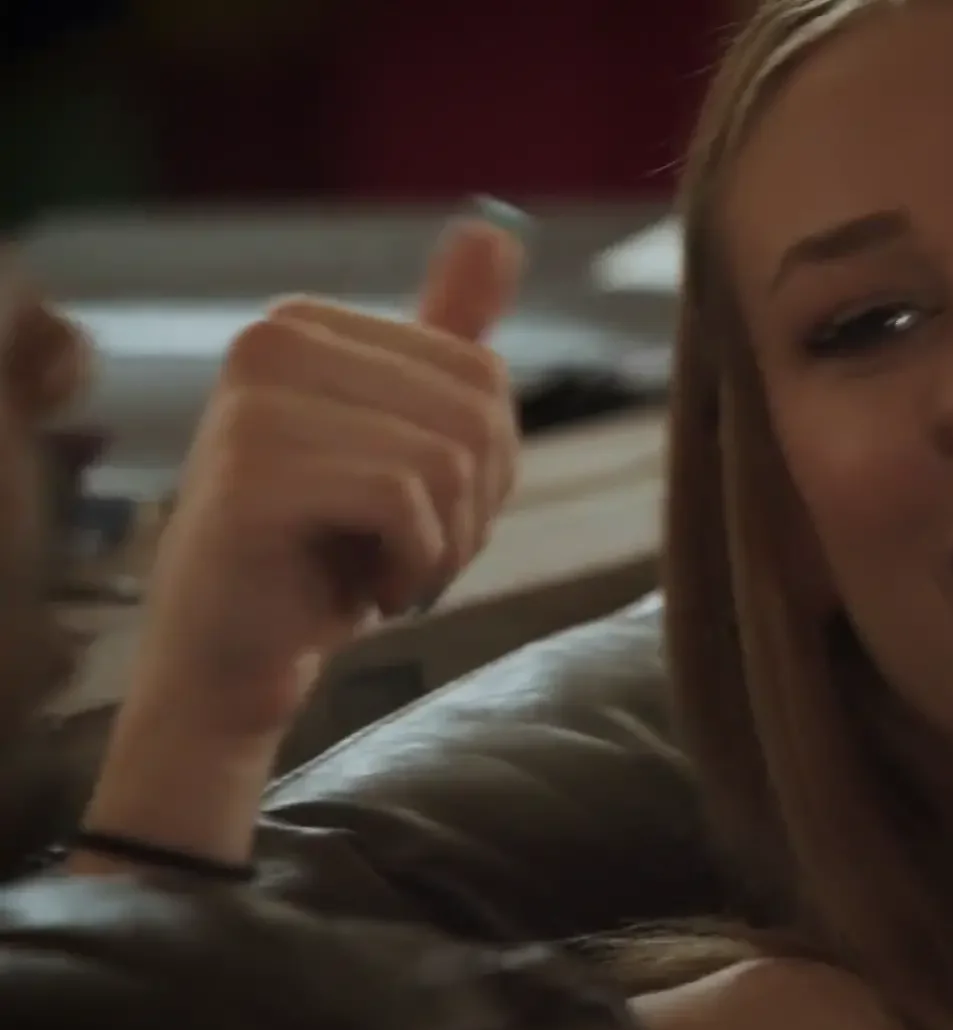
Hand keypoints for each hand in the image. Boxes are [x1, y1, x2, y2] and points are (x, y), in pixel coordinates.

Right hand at [127, 220, 523, 733]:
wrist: (240, 657)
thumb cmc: (327, 551)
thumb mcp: (404, 436)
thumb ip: (445, 337)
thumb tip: (495, 232)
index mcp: (305, 323)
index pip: (485, 375)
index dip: (490, 467)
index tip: (425, 513)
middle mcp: (268, 341)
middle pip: (475, 414)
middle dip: (471, 508)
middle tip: (410, 552)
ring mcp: (252, 405)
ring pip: (447, 460)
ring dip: (442, 544)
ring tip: (385, 569)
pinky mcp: (253, 476)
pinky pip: (406, 504)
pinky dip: (412, 565)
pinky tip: (362, 589)